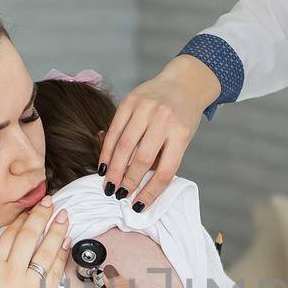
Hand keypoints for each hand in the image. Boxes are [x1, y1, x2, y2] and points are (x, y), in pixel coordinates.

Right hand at [0, 200, 69, 287]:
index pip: (10, 236)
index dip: (22, 220)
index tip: (30, 209)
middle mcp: (12, 273)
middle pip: (30, 237)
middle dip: (41, 216)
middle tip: (51, 202)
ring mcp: (30, 287)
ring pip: (46, 252)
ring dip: (57, 231)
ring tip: (65, 216)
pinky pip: (56, 273)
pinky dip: (62, 256)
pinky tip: (67, 244)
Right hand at [98, 56, 217, 209]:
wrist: (184, 82)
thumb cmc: (183, 117)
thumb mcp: (182, 138)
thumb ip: (162, 158)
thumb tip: (140, 185)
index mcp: (180, 134)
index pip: (164, 172)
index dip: (150, 193)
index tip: (138, 206)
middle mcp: (163, 120)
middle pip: (142, 159)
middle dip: (128, 182)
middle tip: (119, 196)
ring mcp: (145, 108)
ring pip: (124, 145)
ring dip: (113, 169)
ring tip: (108, 185)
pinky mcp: (129, 100)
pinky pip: (114, 129)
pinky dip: (106, 149)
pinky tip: (103, 165)